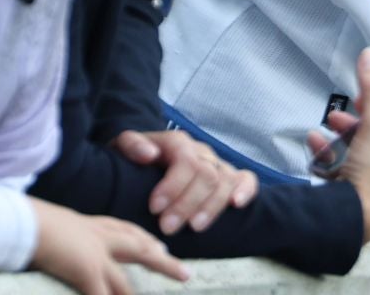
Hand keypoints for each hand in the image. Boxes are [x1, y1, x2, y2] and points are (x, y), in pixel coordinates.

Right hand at [28, 198, 187, 294]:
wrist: (23, 223)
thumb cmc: (28, 222)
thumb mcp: (53, 223)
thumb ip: (64, 235)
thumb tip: (60, 245)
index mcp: (91, 225)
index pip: (125, 230)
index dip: (145, 239)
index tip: (160, 246)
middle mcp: (99, 239)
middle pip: (140, 250)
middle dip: (164, 262)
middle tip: (184, 273)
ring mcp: (96, 257)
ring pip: (125, 283)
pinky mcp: (87, 272)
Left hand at [114, 128, 256, 235]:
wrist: (147, 159)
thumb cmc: (133, 159)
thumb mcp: (123, 146)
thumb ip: (131, 145)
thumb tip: (149, 154)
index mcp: (177, 143)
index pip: (185, 161)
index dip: (173, 186)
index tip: (155, 208)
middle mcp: (200, 152)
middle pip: (206, 174)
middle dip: (188, 203)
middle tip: (168, 227)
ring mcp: (216, 164)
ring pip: (225, 180)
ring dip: (212, 206)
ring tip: (195, 227)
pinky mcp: (228, 177)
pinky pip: (247, 178)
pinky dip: (245, 190)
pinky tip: (237, 205)